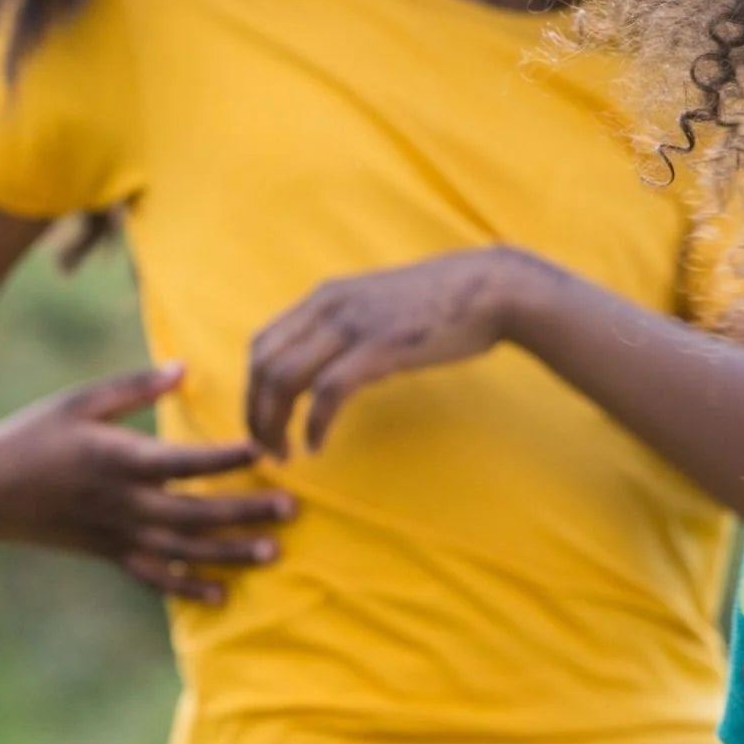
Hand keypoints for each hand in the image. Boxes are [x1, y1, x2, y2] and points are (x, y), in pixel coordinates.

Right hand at [0, 362, 289, 603]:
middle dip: (245, 513)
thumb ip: (134, 387)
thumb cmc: (34, 432)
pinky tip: (222, 595)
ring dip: (229, 554)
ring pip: (182, 552)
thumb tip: (184, 367)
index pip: (183, 463)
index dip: (225, 459)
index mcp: (117, 460)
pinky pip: (152, 576)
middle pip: (194, 513)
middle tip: (293, 508)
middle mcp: (121, 503)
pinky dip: (186, 588)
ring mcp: (115, 534)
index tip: (266, 449)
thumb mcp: (79, 401)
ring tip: (274, 552)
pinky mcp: (108, 553)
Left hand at [245, 249, 525, 455]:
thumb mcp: (381, 307)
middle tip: (266, 447)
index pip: (262, 344)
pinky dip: (314, 424)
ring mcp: (351, 326)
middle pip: (262, 364)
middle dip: (254, 412)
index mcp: (325, 297)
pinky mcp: (377, 348)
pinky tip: (316, 445)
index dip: (252, 388)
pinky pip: (326, 393)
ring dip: (274, 423)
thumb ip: (350, 328)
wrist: (492, 289)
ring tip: (284, 453)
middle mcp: (328, 306)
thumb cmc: (446, 304)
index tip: (264, 421)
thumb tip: (337, 364)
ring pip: (283, 379)